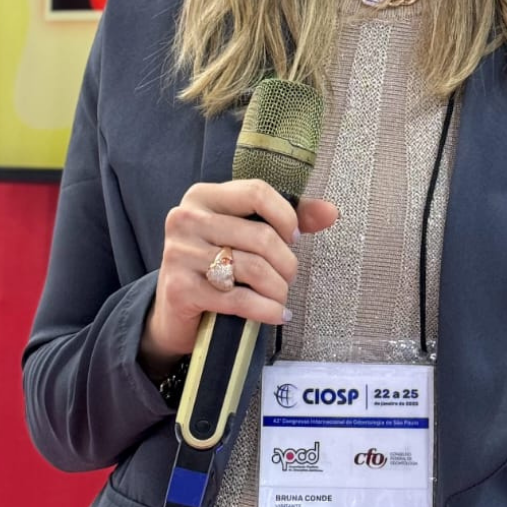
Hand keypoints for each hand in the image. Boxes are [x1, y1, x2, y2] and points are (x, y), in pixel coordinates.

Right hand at [139, 178, 337, 375]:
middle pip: (260, 236)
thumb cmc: (217, 265)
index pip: (256, 192)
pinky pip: (239, 299)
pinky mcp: (181, 289)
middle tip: (289, 276)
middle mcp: (186, 219)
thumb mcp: (246, 233)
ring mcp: (180, 254)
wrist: (174, 312)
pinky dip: (267, 310)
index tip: (293, 237)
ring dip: (278, 288)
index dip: (285, 216)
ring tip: (282, 296)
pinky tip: (277, 314)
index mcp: (202, 196)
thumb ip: (287, 218)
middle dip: (286, 262)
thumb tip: (332, 211)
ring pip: (253, 268)